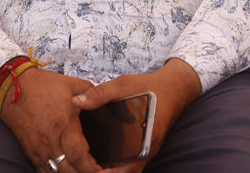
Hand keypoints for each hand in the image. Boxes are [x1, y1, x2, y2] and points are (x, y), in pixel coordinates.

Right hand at [0, 67, 99, 172]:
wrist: (14, 89)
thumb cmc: (45, 86)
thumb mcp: (75, 85)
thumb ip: (96, 96)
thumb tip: (111, 104)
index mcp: (63, 124)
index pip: (79, 155)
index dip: (91, 168)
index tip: (104, 170)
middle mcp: (50, 141)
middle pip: (68, 170)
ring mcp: (38, 149)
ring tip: (84, 172)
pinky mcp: (30, 152)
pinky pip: (43, 172)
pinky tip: (68, 172)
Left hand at [72, 57, 201, 172]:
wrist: (173, 88)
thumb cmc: (150, 87)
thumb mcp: (123, 85)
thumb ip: (100, 94)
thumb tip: (76, 102)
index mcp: (144, 139)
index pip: (125, 171)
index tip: (88, 168)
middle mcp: (147, 151)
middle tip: (83, 167)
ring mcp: (146, 153)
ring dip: (109, 172)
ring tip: (89, 166)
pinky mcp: (144, 150)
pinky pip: (130, 167)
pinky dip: (115, 169)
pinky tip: (100, 161)